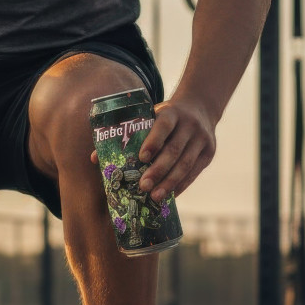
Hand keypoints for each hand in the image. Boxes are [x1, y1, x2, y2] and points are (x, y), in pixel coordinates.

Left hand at [92, 96, 216, 202]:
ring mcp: (202, 139)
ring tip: (154, 197)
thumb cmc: (164, 118)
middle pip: (174, 150)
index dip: (153, 142)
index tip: (141, 158)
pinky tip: (169, 196)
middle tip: (142, 186)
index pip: (163, 126)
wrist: (200, 107)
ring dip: (169, 182)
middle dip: (158, 170)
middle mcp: (190, 125)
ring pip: (185, 164)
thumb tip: (95, 158)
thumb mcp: (149, 116)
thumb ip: (126, 134)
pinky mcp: (209, 152)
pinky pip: (194, 172)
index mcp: (172, 113)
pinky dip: (181, 185)